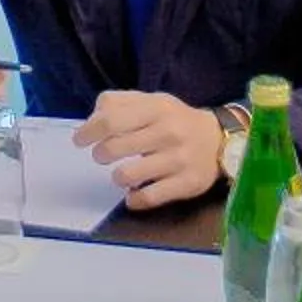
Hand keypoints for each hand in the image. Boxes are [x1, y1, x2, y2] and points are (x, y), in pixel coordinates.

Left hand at [72, 91, 222, 208]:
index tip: (80, 140)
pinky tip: (133, 194)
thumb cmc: (175, 120)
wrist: (220, 141)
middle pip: (114, 147)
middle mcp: (168, 132)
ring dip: (118, 177)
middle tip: (103, 156)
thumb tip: (92, 119)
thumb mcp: (151, 102)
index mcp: (156, 108)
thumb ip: (120, 103)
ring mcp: (178, 159)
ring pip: (128, 175)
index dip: (88, 132)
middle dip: (101, 154)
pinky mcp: (187, 184)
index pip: (111, 120)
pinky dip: (134, 199)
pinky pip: (148, 198)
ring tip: (122, 174)